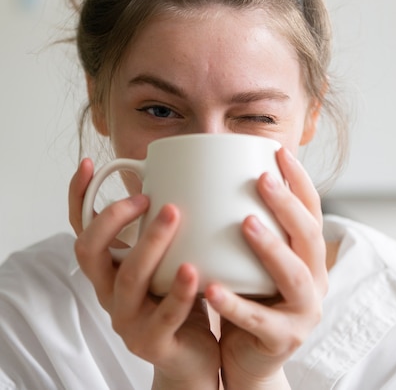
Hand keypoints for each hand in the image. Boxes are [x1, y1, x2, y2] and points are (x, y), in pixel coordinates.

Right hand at [69, 160, 219, 389]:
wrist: (192, 357)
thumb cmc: (177, 296)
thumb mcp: (164, 257)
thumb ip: (161, 223)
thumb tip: (180, 168)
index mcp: (108, 268)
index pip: (80, 229)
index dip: (78, 196)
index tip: (87, 163)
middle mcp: (108, 291)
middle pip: (91, 251)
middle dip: (113, 217)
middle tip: (146, 195)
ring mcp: (127, 319)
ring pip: (129, 278)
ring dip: (150, 242)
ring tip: (173, 213)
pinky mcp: (153, 342)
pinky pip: (164, 315)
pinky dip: (178, 291)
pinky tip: (193, 269)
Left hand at [205, 147, 326, 389]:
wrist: (248, 355)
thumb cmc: (246, 292)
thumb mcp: (249, 255)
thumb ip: (242, 219)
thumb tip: (213, 170)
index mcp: (307, 253)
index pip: (311, 209)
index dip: (299, 180)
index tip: (279, 152)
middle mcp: (314, 278)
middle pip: (308, 236)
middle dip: (287, 205)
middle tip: (262, 179)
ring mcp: (303, 311)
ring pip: (294, 276)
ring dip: (272, 247)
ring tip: (246, 224)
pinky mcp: (283, 339)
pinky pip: (258, 320)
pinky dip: (234, 303)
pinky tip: (212, 287)